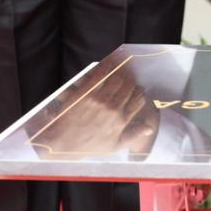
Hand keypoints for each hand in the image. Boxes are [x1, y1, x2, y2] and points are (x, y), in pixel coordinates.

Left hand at [32, 68, 158, 158]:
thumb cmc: (86, 148)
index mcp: (121, 120)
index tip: (137, 88)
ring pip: (117, 78)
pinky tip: (108, 62)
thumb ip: (132, 136)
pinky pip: (100, 75)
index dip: (139, 91)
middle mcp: (113, 109)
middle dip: (130, 78)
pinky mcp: (85, 93)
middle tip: (128, 73)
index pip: (139, 99)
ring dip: (120, 69)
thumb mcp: (113, 147)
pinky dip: (106, 66)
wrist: (60, 145)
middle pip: (129, 85)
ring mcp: (99, 100)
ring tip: (120, 64)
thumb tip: (149, 128)